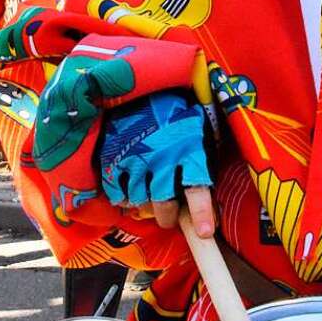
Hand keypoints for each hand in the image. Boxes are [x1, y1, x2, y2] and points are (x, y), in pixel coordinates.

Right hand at [100, 91, 214, 237]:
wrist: (139, 88)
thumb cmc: (175, 113)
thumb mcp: (197, 130)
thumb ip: (202, 159)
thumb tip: (208, 192)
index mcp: (189, 148)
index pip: (197, 187)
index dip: (201, 212)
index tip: (204, 232)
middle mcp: (163, 156)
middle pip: (165, 203)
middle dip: (168, 216)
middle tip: (169, 218)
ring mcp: (135, 158)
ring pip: (140, 200)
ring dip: (146, 205)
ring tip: (149, 197)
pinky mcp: (112, 157)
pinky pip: (117, 191)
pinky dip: (123, 197)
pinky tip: (129, 191)